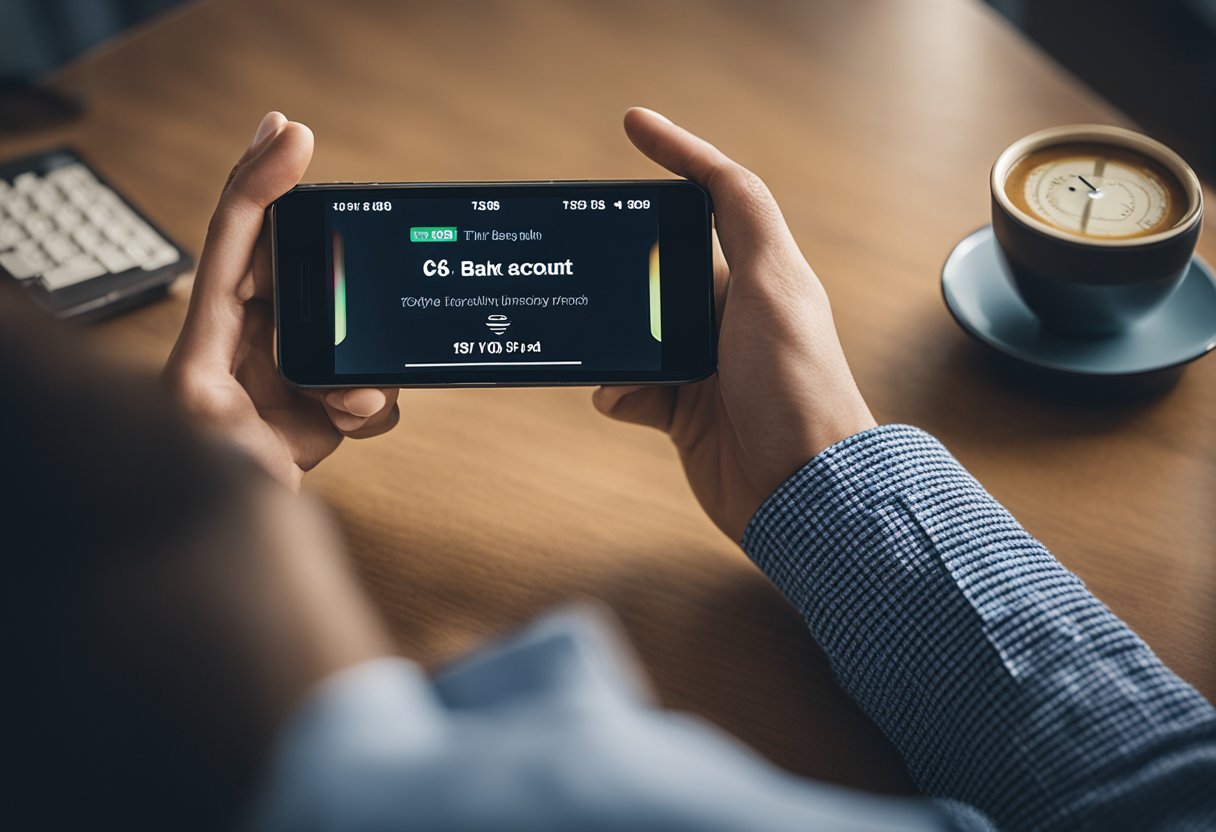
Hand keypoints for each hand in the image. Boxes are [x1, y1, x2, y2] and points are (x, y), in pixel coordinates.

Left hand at [165, 112, 399, 489]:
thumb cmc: (191, 482)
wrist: (213, 555)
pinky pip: (372, 385)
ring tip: (346, 402)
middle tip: (351, 297)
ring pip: (354, 332)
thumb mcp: (204, 426)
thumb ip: (253, 381)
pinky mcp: (323, 412)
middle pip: (308, 274)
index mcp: (207, 332)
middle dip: (343, 283)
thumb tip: (357, 385)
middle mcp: (254, 343)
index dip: (260, 178)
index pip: (233, 235)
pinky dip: (374, 405)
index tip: (292, 133)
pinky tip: (352, 423)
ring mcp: (293, 375)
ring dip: (366, 365)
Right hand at [594, 108, 875, 539]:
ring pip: (634, 328)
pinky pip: (630, 386)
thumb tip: (701, 174)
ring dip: (616, 341)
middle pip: (659, 263)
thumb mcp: (776, 284)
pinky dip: (619, 391)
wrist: (800, 492)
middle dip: (623, 266)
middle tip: (583, 260)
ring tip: (605, 350)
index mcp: (758, 273)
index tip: (632, 123)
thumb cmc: (798, 386)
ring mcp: (703, 363)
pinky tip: (622, 399)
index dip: (677, 154)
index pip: (714, 196)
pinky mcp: (682, 412)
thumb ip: (746, 218)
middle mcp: (730, 312)